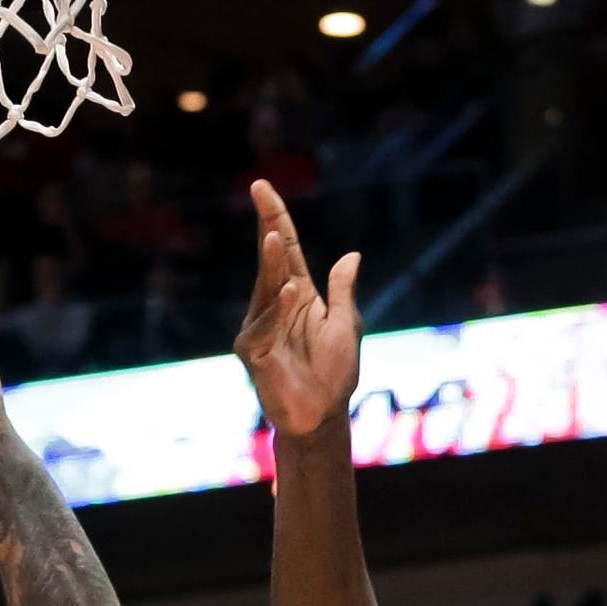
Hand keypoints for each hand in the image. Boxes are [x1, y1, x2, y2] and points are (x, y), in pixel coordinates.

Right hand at [235, 182, 361, 437]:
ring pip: (266, 289)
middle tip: (261, 193)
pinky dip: (278, 311)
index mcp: (297, 295)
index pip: (285, 250)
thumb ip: (342, 291)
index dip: (275, 219)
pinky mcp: (254, 353)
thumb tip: (352, 256)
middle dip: (267, 227)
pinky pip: (265, 328)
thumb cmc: (333, 375)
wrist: (323, 417)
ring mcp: (260, 329)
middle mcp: (273, 306)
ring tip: (273, 237)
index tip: (262, 188)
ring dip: (270, 264)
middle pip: (271, 261)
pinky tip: (289, 292)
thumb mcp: (345, 325)